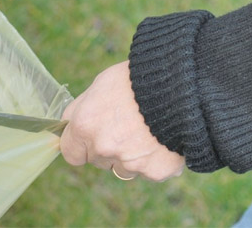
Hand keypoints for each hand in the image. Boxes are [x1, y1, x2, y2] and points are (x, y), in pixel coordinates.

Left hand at [61, 61, 184, 181]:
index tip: (90, 137)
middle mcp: (103, 148)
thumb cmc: (137, 80)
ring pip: (124, 168)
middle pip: (98, 160)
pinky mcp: (154, 172)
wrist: (180, 87)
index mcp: (84, 125)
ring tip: (147, 130)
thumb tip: (71, 124)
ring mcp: (129, 163)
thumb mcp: (100, 85)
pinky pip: (149, 171)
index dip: (81, 145)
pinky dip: (155, 159)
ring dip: (131, 156)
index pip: (71, 153)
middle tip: (126, 126)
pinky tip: (164, 138)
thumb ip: (83, 109)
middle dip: (108, 148)